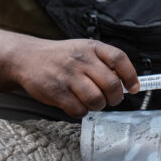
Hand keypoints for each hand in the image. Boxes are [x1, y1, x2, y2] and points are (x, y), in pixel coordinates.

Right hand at [16, 39, 138, 118]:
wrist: (27, 58)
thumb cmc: (61, 57)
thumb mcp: (83, 50)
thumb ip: (103, 62)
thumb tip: (126, 82)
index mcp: (91, 47)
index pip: (119, 59)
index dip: (131, 76)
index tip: (134, 88)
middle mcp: (81, 60)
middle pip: (111, 84)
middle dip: (116, 97)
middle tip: (112, 100)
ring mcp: (68, 76)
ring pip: (96, 99)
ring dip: (98, 106)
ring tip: (92, 102)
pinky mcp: (56, 92)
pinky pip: (78, 110)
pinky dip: (82, 112)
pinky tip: (77, 105)